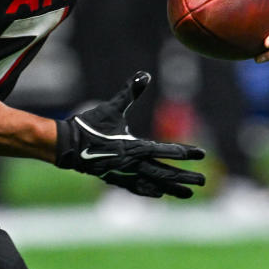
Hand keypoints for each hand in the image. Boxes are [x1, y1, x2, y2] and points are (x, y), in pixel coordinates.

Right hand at [56, 71, 204, 198]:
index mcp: (134, 147)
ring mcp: (124, 174)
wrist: (67, 145)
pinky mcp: (115, 179)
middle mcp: (132, 164)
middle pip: (164, 173)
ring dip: (172, 188)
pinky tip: (160, 195)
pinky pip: (137, 188)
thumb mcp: (112, 108)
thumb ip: (130, 92)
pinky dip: (150, 191)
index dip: (184, 151)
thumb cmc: (90, 125)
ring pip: (154, 184)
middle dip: (184, 177)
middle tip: (202, 181)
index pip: (165, 150)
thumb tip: (144, 74)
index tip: (201, 153)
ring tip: (188, 194)